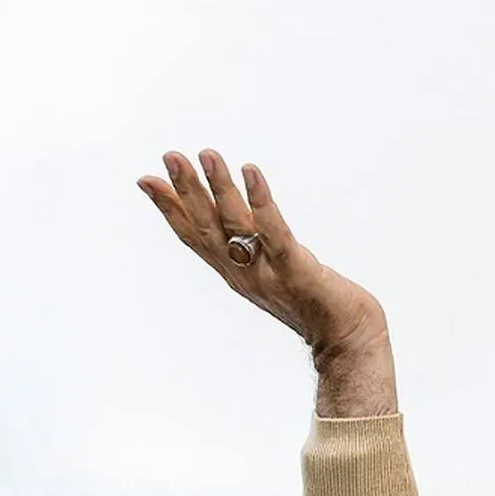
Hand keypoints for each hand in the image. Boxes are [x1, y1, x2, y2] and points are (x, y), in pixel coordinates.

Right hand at [138, 149, 397, 416]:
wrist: (347, 340)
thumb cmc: (317, 305)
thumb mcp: (276, 276)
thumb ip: (258, 254)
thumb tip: (247, 227)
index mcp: (236, 273)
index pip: (195, 237)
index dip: (170, 209)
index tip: (147, 179)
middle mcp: (244, 274)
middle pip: (207, 227)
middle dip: (187, 190)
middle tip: (170, 156)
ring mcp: (267, 273)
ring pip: (235, 224)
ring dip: (219, 188)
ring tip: (207, 155)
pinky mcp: (296, 270)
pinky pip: (274, 232)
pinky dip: (261, 201)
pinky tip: (251, 173)